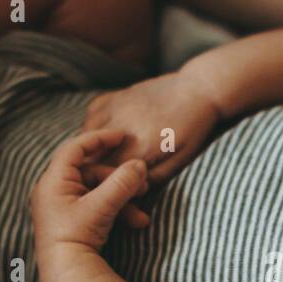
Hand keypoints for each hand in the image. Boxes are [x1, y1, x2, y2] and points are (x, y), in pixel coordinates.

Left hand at [32, 129, 148, 252]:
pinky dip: (117, 210)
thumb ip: (122, 182)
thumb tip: (140, 165)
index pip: (76, 148)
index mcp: (53, 181)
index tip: (121, 136)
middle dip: (121, 179)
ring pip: (98, 191)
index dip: (100, 139)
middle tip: (144, 185)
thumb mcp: (102, 206)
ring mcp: (63, 207)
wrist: (67, 275)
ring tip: (142, 214)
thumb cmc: (77, 237)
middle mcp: (54, 191)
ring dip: (124, 199)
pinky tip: (136, 223)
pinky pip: (97, 206)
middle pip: (92, 172)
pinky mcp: (72, 221)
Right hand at [80, 72, 219, 185]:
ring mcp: (112, 108)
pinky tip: (108, 137)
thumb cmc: (193, 129)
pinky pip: (89, 120)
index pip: (105, 175)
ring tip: (108, 159)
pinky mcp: (109, 97)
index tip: (116, 192)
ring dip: (93, 152)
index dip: (108, 187)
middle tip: (111, 177)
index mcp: (138, 146)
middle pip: (91, 159)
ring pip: (86, 139)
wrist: (196, 89)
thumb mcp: (179, 161)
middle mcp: (119, 127)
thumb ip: (153, 178)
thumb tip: (130, 192)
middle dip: (96, 172)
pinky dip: (93, 131)